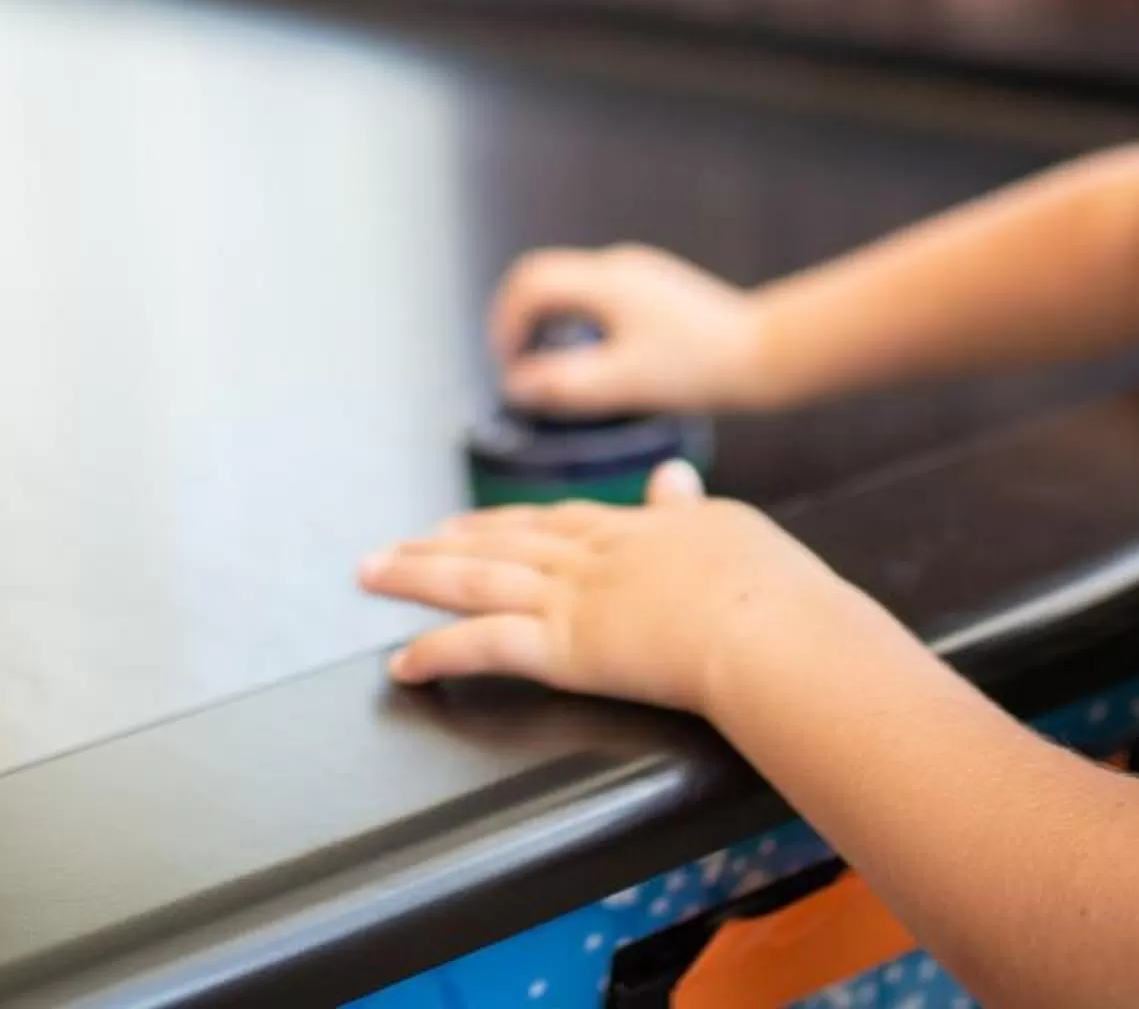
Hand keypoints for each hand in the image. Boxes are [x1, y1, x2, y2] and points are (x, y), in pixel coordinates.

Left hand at [358, 461, 852, 714]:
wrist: (768, 625)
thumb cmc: (768, 588)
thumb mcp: (725, 528)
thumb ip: (685, 508)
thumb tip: (672, 476)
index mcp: (632, 531)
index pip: (554, 522)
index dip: (505, 522)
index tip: (469, 521)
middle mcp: (590, 558)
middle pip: (500, 542)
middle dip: (442, 542)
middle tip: (393, 544)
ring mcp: (571, 599)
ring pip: (475, 580)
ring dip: (416, 576)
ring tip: (371, 575)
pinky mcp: (562, 646)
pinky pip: (482, 648)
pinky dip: (436, 652)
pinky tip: (401, 662)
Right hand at [490, 245, 774, 414]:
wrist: (767, 353)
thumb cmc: (699, 369)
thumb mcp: (625, 382)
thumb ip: (567, 385)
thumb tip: (514, 385)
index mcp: (606, 281)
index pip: (529, 282)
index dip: (506, 322)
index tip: (508, 366)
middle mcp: (618, 266)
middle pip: (545, 279)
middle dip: (521, 321)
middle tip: (518, 368)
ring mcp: (638, 273)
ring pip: (571, 288)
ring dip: (550, 324)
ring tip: (552, 370)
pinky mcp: (655, 289)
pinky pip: (597, 296)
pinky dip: (578, 324)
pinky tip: (594, 360)